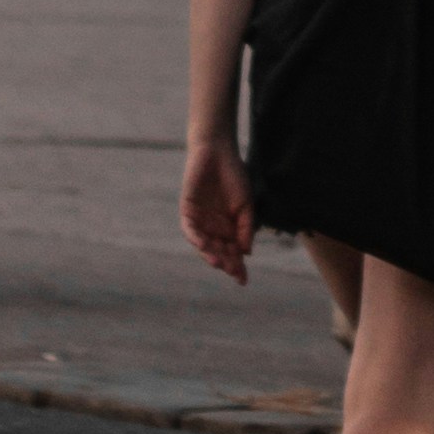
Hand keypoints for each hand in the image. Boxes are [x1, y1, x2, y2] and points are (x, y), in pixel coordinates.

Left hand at [179, 136, 254, 283]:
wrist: (218, 152)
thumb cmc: (234, 176)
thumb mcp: (246, 205)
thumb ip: (245, 228)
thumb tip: (246, 253)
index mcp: (229, 228)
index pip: (233, 253)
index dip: (237, 267)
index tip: (243, 280)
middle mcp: (214, 228)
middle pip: (218, 252)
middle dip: (225, 263)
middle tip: (233, 272)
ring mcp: (200, 221)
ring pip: (203, 245)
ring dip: (210, 255)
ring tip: (218, 263)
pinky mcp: (187, 211)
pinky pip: (189, 229)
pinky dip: (195, 238)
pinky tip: (204, 244)